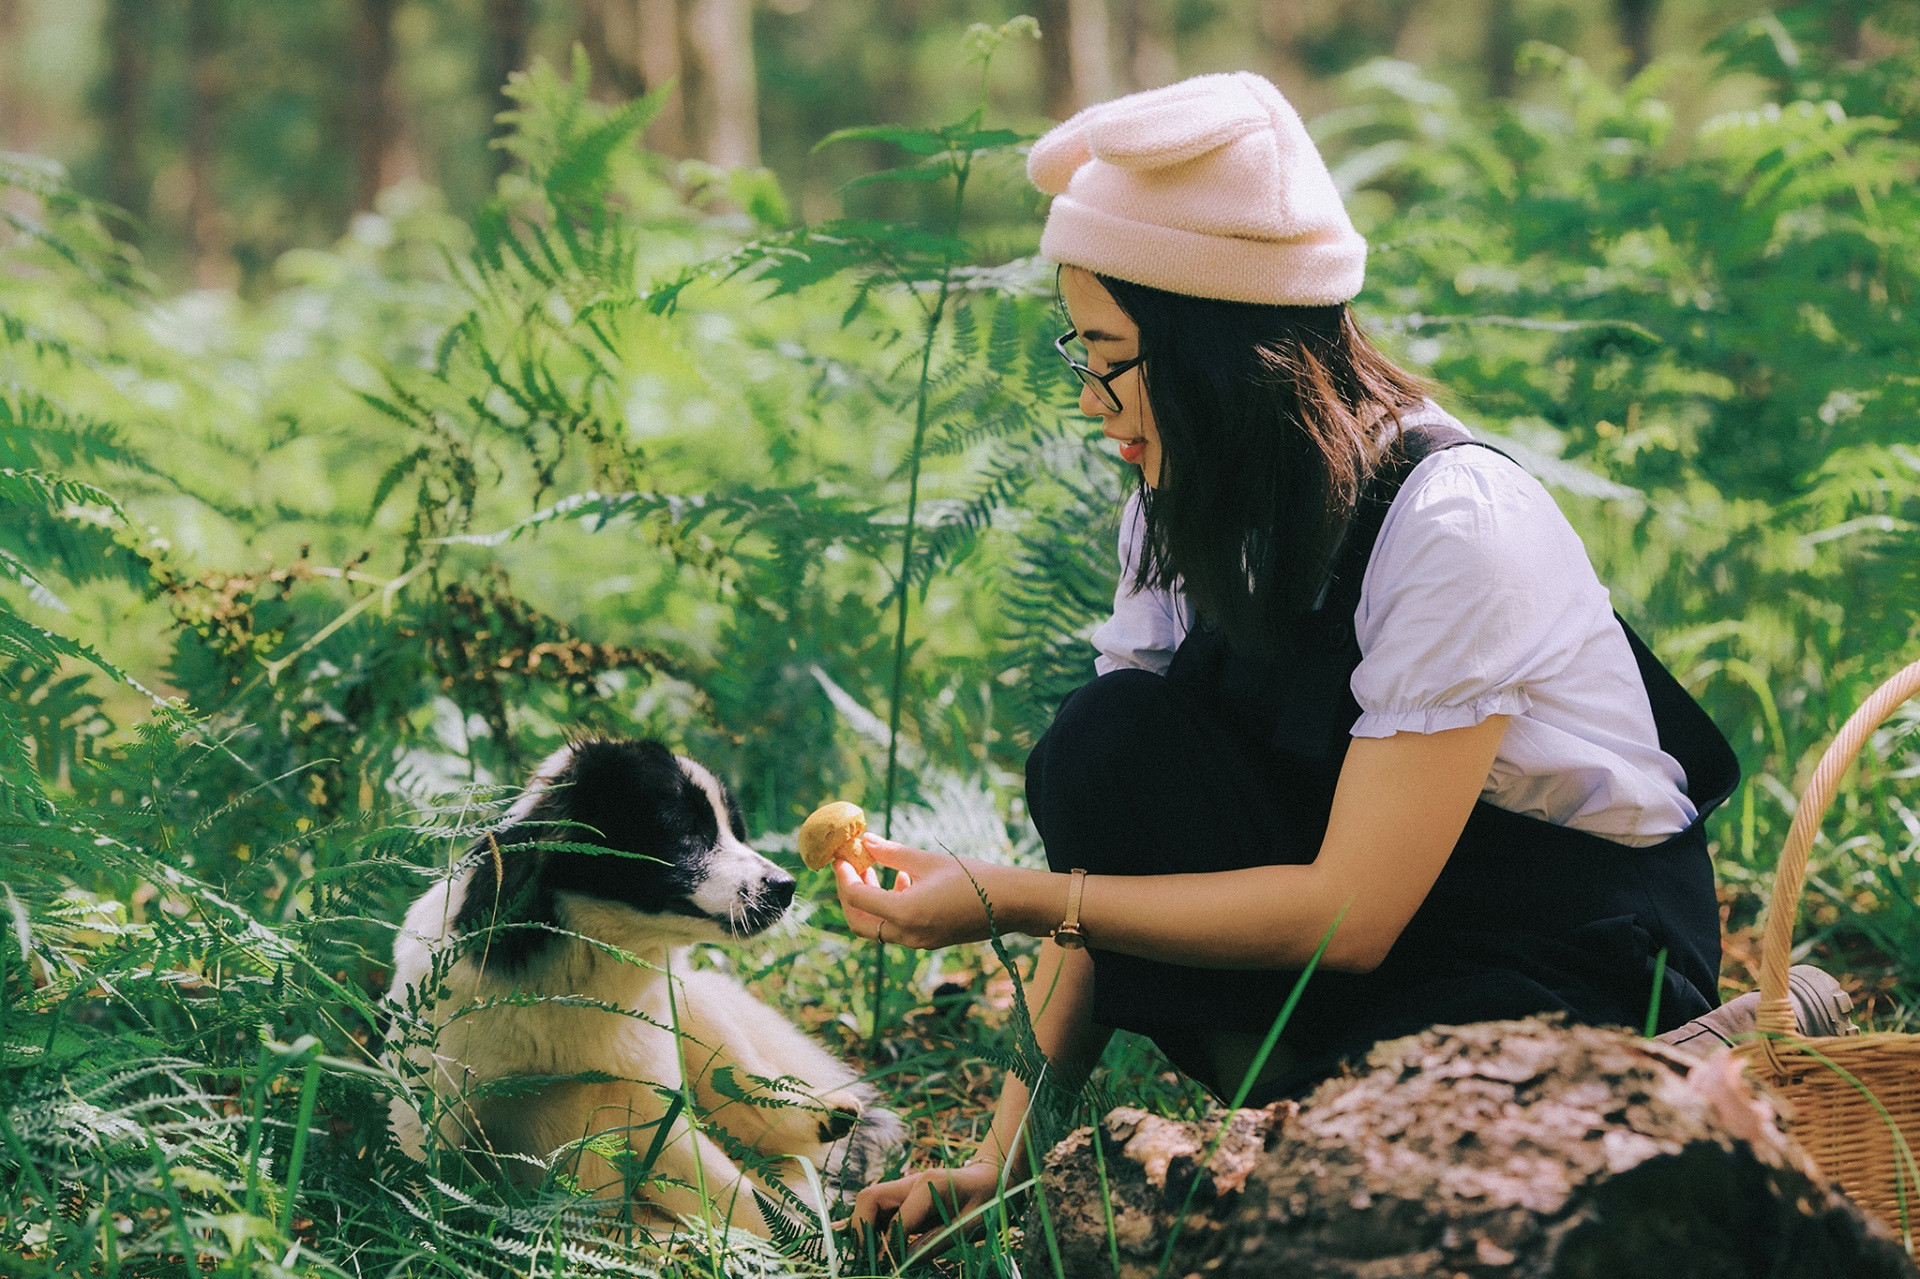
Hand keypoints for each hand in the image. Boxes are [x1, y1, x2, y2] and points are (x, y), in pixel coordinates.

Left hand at [835, 837, 1040, 948]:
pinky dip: (888, 908)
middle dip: (849, 894)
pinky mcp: (928, 942)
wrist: (1012, 903)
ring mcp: (918, 942)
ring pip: (876, 928)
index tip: (841, 856)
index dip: (843, 875)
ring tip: (875, 869)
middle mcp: (908, 934)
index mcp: (905, 913)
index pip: (855, 898)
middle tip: (851, 867)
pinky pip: (895, 929)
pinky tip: (903, 882)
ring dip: (868, 901)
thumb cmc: (973, 877)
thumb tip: (865, 842)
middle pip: (859, 922)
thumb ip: (892, 854)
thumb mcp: (928, 861)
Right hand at [850, 1161, 1005, 1246]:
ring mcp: (905, 1188)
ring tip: (870, 1257)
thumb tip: (904, 1261)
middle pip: (870, 1199)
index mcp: (929, 1185)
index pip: (897, 1218)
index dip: (888, 1245)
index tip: (886, 1267)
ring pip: (870, 1203)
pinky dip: (871, 1226)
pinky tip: (866, 1242)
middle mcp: (911, 1182)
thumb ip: (936, 1242)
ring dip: (864, 1229)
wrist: (991, 1180)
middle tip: (869, 1260)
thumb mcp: (969, 1226)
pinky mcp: (904, 1197)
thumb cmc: (985, 1202)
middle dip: (862, 1229)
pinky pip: (879, 1210)